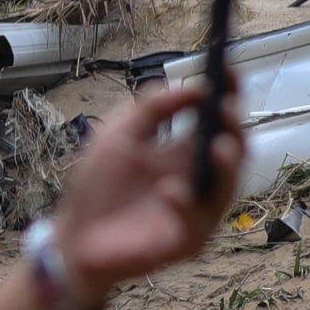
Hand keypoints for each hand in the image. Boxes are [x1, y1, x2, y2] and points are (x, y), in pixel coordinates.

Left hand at [52, 78, 245, 305]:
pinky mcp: (188, 239)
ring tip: (218, 147)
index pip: (214, 119)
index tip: (229, 71)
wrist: (75, 237)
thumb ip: (151, 109)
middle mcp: (196, 176)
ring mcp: (196, 208)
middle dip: (234, 127)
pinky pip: (198, 221)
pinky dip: (186, 204)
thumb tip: (191, 88)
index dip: (226, 94)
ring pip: (228, 185)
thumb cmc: (97, 187)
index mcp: (183, 150)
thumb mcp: (117, 136)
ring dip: (227, 165)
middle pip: (232, 149)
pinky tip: (169, 191)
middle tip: (226, 109)